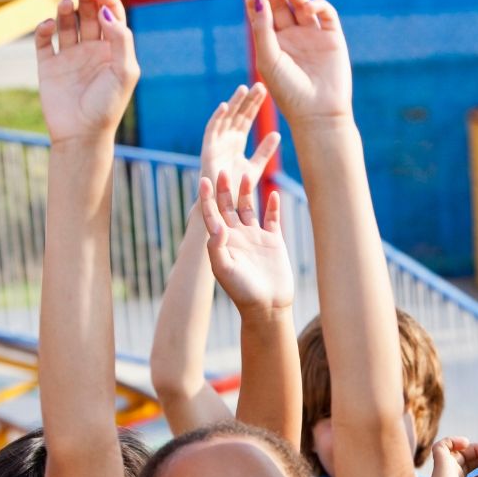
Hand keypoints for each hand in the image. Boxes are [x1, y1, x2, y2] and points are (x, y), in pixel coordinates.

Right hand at [34, 0, 138, 143]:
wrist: (81, 134)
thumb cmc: (107, 106)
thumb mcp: (123, 73)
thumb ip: (120, 41)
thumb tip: (106, 12)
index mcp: (113, 52)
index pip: (112, 18)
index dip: (107, 1)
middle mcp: (92, 51)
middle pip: (89, 15)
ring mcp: (69, 57)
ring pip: (66, 23)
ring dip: (66, 10)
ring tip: (66, 5)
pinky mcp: (48, 65)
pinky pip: (44, 40)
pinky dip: (44, 28)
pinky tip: (49, 26)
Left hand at [199, 171, 293, 311]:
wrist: (267, 306)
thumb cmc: (242, 292)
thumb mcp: (224, 270)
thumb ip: (217, 247)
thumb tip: (217, 225)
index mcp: (222, 242)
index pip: (212, 215)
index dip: (207, 198)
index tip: (204, 180)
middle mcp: (237, 236)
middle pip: (228, 206)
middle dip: (224, 189)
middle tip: (223, 170)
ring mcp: (255, 237)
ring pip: (249, 208)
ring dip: (246, 192)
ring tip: (246, 174)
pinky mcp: (273, 241)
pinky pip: (272, 219)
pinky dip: (273, 206)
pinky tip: (273, 193)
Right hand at [200, 83, 280, 194]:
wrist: (223, 205)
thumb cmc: (237, 189)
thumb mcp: (256, 167)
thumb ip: (264, 151)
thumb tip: (277, 134)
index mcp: (237, 142)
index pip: (246, 118)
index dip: (254, 105)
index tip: (265, 91)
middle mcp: (226, 139)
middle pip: (237, 115)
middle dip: (247, 100)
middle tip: (259, 85)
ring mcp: (216, 143)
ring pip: (225, 119)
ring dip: (233, 103)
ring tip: (243, 89)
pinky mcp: (207, 150)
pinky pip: (211, 130)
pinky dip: (217, 118)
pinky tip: (225, 106)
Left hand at [247, 0, 351, 125]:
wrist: (318, 113)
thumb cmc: (288, 91)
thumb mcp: (268, 59)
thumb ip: (262, 28)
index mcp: (273, 43)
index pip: (263, 13)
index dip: (258, 0)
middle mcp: (292, 37)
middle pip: (281, 4)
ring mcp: (313, 36)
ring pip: (302, 4)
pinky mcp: (332, 38)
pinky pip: (326, 13)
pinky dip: (318, 5)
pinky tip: (308, 8)